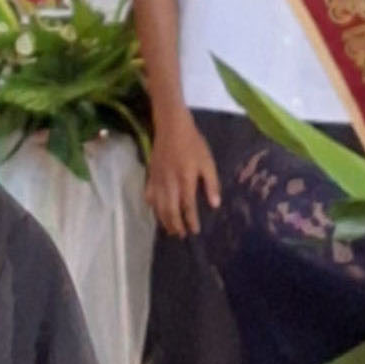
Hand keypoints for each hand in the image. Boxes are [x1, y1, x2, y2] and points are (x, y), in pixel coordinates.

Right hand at [147, 108, 220, 238]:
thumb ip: (211, 184)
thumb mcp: (208, 162)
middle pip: (170, 210)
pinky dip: (153, 207)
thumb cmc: (193, 144)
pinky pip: (149, 196)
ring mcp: (158, 181)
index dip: (191, 221)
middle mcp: (170, 183)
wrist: (171, 128)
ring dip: (164, 220)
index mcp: (186, 180)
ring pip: (159, 206)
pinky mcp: (150, 176)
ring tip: (170, 229)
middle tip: (181, 235)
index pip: (188, 206)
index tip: (195, 231)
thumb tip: (215, 204)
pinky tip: (157, 212)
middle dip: (176, 225)